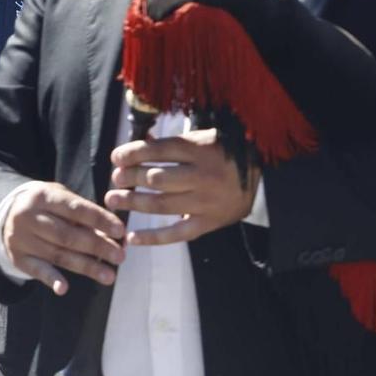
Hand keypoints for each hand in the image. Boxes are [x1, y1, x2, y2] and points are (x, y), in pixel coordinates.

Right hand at [0, 181, 125, 296]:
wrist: (7, 213)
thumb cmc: (47, 206)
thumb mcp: (62, 200)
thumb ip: (85, 216)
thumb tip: (117, 237)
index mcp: (42, 196)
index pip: (75, 209)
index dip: (99, 220)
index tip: (121, 231)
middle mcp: (28, 217)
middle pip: (67, 235)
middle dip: (97, 246)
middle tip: (120, 256)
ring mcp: (20, 238)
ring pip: (57, 255)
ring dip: (86, 267)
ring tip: (109, 276)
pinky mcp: (17, 257)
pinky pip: (36, 270)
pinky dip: (51, 279)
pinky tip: (64, 288)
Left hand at [104, 129, 258, 245]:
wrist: (261, 170)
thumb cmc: (221, 152)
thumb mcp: (200, 138)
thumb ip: (168, 146)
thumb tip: (130, 152)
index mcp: (200, 150)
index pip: (158, 151)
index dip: (132, 154)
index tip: (116, 158)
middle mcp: (203, 176)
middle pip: (156, 179)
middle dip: (130, 179)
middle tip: (115, 180)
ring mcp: (207, 201)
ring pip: (162, 205)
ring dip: (133, 203)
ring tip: (113, 200)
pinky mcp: (211, 222)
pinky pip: (178, 233)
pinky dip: (153, 238)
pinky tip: (132, 237)